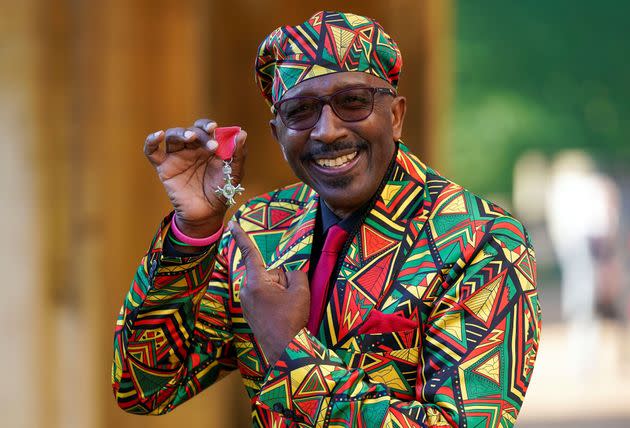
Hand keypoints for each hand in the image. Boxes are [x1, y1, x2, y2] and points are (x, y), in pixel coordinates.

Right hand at [144, 118, 246, 237]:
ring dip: (181, 133)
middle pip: (190, 131)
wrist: (207, 214)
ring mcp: (177, 157)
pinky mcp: (164, 167)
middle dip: (200, 134)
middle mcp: (191, 149)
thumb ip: (238, 154)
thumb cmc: (221, 192)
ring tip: (190, 138)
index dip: (207, 125)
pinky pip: (151, 151)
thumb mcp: (234, 174)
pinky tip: (158, 135)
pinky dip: (151, 141)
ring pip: (173, 136)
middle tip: (211, 145)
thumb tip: (242, 133)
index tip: (214, 128)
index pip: (205, 128)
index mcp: (208, 146)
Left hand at [230, 221, 309, 364]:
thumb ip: (295, 273)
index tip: (232, 224)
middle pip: (267, 273)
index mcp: (256, 281)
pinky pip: (264, 297)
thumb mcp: (300, 290)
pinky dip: (274, 301)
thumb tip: (289, 272)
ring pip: (267, 286)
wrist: (286, 351)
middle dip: (281, 279)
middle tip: (289, 299)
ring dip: (278, 292)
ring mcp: (246, 304)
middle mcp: (245, 290)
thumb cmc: (292, 320)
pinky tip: (281, 315)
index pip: (250, 253)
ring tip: (286, 310)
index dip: (242, 237)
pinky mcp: (249, 313)